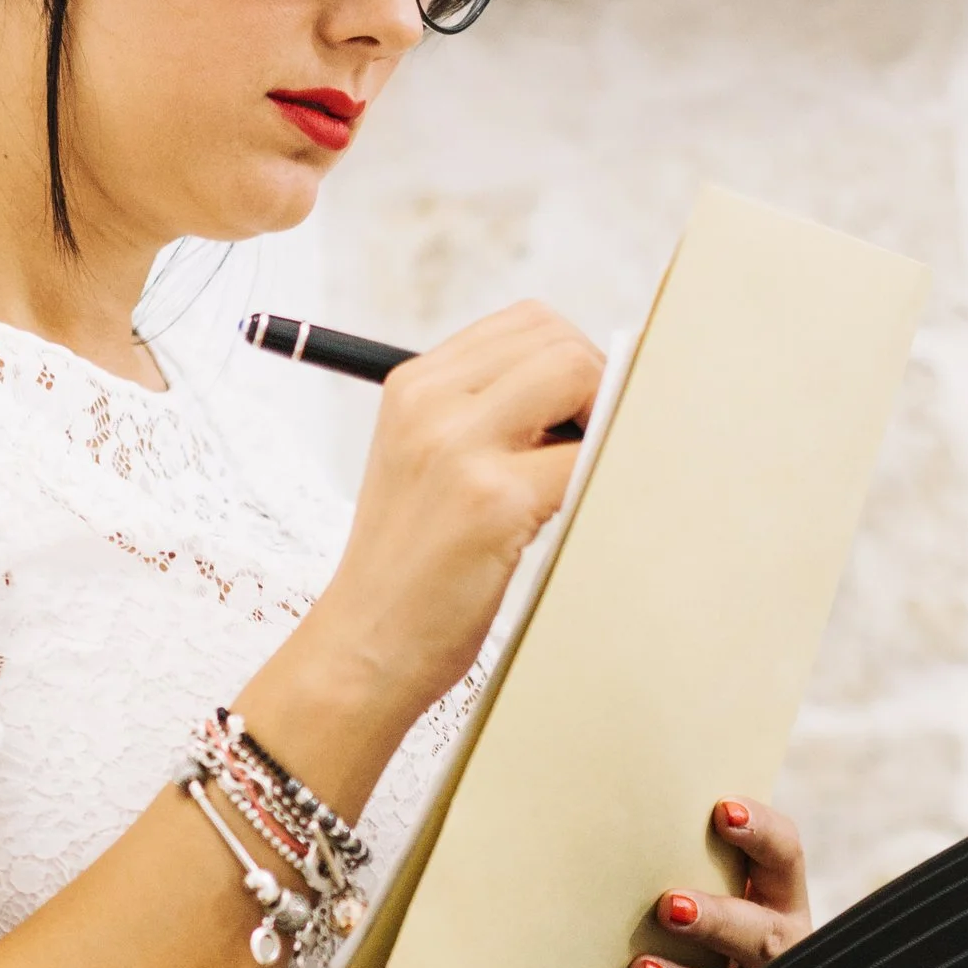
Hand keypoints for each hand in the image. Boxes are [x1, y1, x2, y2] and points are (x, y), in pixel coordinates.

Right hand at [296, 303, 603, 732]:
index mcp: (412, 385)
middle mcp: (430, 402)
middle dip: (596, 385)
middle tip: (587, 449)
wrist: (365, 646)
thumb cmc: (410, 564)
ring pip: (579, 377)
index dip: (571, 360)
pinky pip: (587, 458)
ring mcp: (459, 446)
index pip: (526, 322)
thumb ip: (485, 411)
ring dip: (603, 422)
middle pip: (559, 339)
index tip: (574, 416)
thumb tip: (593, 381)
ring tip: (574, 478)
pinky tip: (575, 511)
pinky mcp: (494, 500)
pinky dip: (602, 476)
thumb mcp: (423, 461)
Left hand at [623, 801, 811, 967]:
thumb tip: (627, 812)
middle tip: (669, 906)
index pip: (786, 857)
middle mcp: (782, 954)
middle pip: (763, 935)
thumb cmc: (701, 935)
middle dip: (719, 921)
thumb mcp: (717, 896)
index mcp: (782, 904)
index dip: (762, 833)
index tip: (722, 812)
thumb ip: (696, 865)